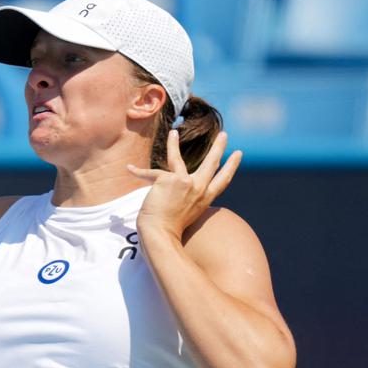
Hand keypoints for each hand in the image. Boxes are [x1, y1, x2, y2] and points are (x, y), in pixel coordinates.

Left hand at [127, 130, 241, 242]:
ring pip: (176, 158)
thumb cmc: (170, 230)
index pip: (223, 181)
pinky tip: (128, 168)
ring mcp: (184, 182)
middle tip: (224, 134)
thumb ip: (187, 199)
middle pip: (211, 164)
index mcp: (204, 199)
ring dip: (173, 144)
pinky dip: (137, 172)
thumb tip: (175, 187)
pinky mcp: (168, 180)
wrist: (161, 235)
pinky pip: (149, 173)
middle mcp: (198, 189)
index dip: (231, 167)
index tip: (238, 154)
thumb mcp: (187, 214)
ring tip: (173, 132)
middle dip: (218, 147)